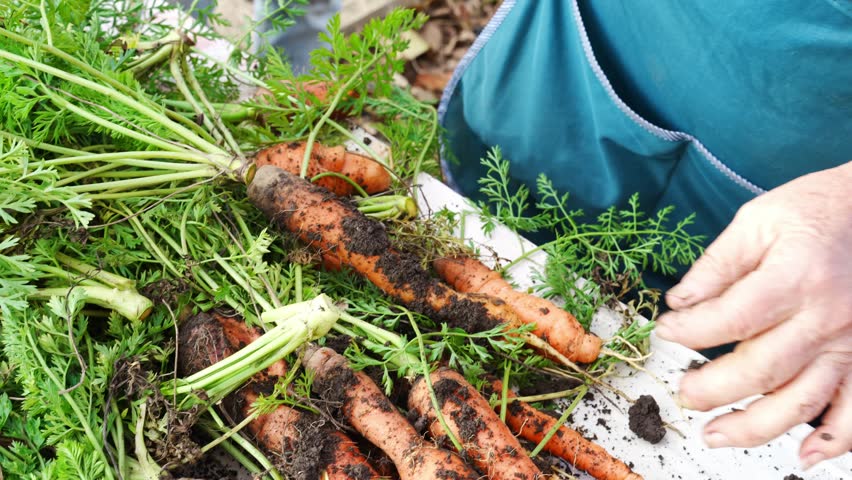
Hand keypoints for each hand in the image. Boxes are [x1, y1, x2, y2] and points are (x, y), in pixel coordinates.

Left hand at [655, 161, 851, 468]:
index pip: (731, 318)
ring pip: (802, 402)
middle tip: (682, 394)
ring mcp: (851, 342)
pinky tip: (805, 457)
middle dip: (712, 388)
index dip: (689, 331)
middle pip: (762, 369)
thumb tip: (678, 301)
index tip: (665, 331)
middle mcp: (825, 317)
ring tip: (715, 435)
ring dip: (756, 427)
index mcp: (794, 277)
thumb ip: (717, 264)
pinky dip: (836, 441)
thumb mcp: (758, 220)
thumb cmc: (815, 210)